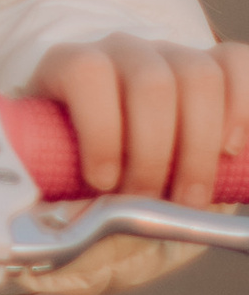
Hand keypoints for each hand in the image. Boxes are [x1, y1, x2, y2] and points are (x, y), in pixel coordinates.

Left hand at [28, 35, 248, 205]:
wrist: (122, 161)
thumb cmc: (89, 176)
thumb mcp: (65, 189)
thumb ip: (65, 210)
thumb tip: (64, 241)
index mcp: (69, 69)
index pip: (86, 72)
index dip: (100, 129)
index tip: (103, 182)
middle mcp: (121, 53)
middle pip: (150, 83)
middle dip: (154, 155)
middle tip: (151, 202)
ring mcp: (170, 54)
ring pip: (199, 76)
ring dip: (199, 147)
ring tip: (189, 197)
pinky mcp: (214, 63)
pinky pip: (238, 64)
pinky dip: (242, 110)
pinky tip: (230, 151)